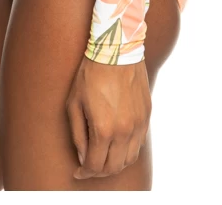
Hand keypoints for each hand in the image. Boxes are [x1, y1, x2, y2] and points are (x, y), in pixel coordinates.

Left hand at [66, 55, 150, 179]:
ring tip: (104, 156)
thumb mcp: (74, 103)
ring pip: (129, 158)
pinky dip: (127, 149)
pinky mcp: (147, 114)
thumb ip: (77, 133)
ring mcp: (138, 123)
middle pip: (113, 167)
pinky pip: (139, 142)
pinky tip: (117, 143)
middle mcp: (124, 131)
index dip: (84, 172)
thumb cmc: (90, 74)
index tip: (78, 171)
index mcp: (103, 129)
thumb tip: (83, 156)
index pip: (95, 165)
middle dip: (99, 171)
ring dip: (115, 163)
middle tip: (90, 166)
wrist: (116, 50)